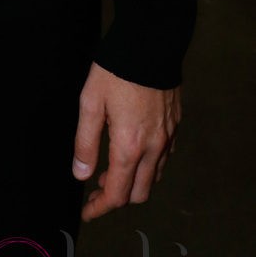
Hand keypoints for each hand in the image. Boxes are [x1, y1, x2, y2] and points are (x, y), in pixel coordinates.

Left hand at [72, 62, 180, 220]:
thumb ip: (85, 142)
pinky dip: (148, 165)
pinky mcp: (175, 125)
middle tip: (95, 188)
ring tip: (110, 170)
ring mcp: (168, 137)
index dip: (99, 208)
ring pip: (154, 177)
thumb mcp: (90, 102)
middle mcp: (153, 148)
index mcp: (128, 146)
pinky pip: (164, 158)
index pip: (116, 194)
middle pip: (138, 193)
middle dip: (116, 198)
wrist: (150, 44)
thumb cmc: (115, 71)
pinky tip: (133, 152)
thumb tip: (81, 175)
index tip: (87, 211)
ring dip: (133, 182)